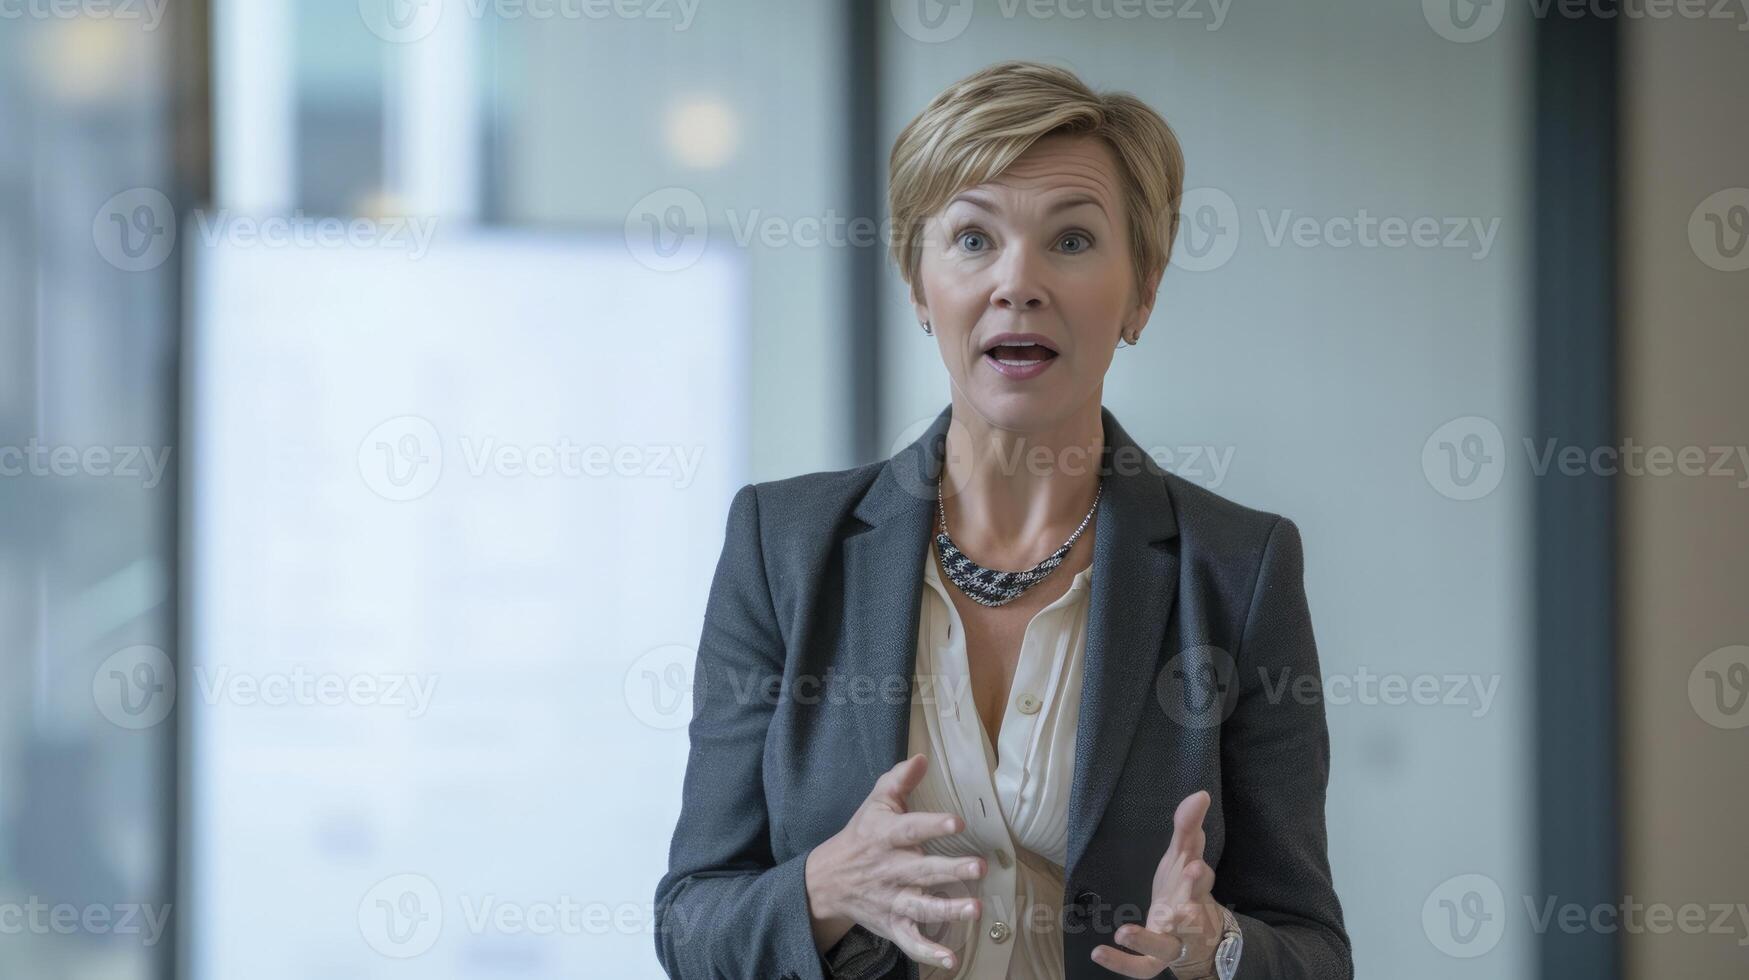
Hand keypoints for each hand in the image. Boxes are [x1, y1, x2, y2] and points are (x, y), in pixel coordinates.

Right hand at [805, 753, 986, 971]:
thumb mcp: (875, 803)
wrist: (827, 880)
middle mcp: (890, 870)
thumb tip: (922, 757)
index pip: (909, 829)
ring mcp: (891, 899)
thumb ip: (898, 780)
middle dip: (950, 871)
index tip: (957, 823)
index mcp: (885, 837)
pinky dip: (928, 952)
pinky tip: (950, 959)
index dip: (933, 826)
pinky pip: (911, 940)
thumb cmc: (861, 835)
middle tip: (978, 868)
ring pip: (921, 907)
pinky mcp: (892, 923)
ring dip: (948, 911)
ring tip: (974, 910)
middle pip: (922, 870)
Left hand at [1090, 789, 1223, 977]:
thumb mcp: (1184, 857)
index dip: (1196, 875)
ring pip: (1165, 946)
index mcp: (1195, 892)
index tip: (1192, 864)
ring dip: (1146, 939)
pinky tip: (1098, 952)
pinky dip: (1121, 963)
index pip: (1200, 881)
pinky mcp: (1156, 960)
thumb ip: (1188, 827)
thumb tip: (1200, 793)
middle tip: (1180, 907)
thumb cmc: (1186, 890)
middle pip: (1190, 916)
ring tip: (1124, 931)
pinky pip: (1141, 967)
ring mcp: (1173, 943)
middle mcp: (1188, 919)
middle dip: (1186, 912)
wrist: (1199, 940)